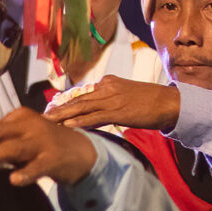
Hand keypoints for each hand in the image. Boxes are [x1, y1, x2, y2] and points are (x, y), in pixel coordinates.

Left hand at [0, 107, 97, 185]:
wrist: (80, 151)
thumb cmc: (41, 146)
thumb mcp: (19, 141)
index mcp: (17, 119)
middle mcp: (28, 127)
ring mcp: (42, 143)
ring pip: (14, 148)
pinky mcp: (54, 159)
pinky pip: (38, 168)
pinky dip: (26, 173)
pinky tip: (14, 180)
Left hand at [46, 77, 179, 132]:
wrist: (169, 102)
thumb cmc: (149, 101)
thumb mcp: (125, 96)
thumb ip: (108, 101)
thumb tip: (92, 112)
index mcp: (108, 82)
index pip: (81, 94)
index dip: (64, 103)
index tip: (50, 110)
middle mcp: (106, 87)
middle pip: (77, 99)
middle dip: (58, 109)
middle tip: (42, 117)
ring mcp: (111, 99)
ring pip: (81, 108)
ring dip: (62, 116)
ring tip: (47, 123)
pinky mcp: (118, 111)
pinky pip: (94, 118)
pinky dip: (79, 123)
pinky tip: (67, 127)